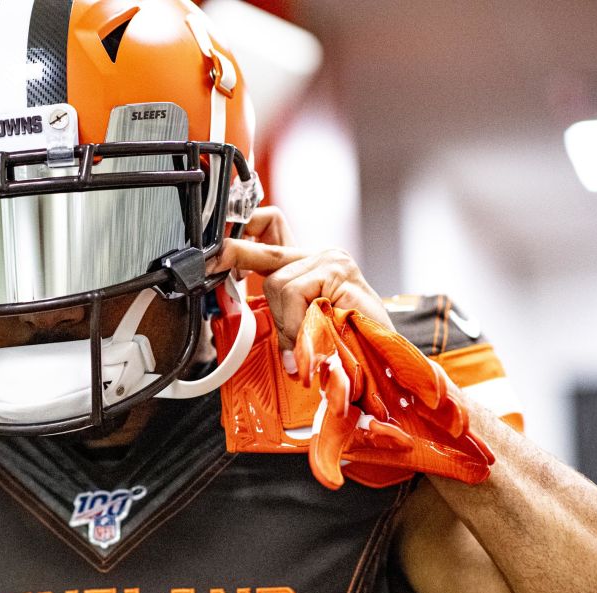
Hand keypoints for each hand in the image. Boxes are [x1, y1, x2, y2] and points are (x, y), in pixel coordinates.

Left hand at [209, 206, 392, 362]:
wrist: (383, 362)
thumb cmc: (345, 346)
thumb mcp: (298, 327)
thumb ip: (275, 313)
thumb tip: (239, 306)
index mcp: (308, 264)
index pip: (268, 225)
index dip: (240, 230)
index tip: (213, 243)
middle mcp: (320, 254)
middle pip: (265, 254)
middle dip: (247, 274)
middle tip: (249, 298)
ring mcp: (331, 260)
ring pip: (276, 283)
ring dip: (285, 321)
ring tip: (309, 339)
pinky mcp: (339, 270)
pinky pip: (293, 293)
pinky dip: (296, 322)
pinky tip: (315, 333)